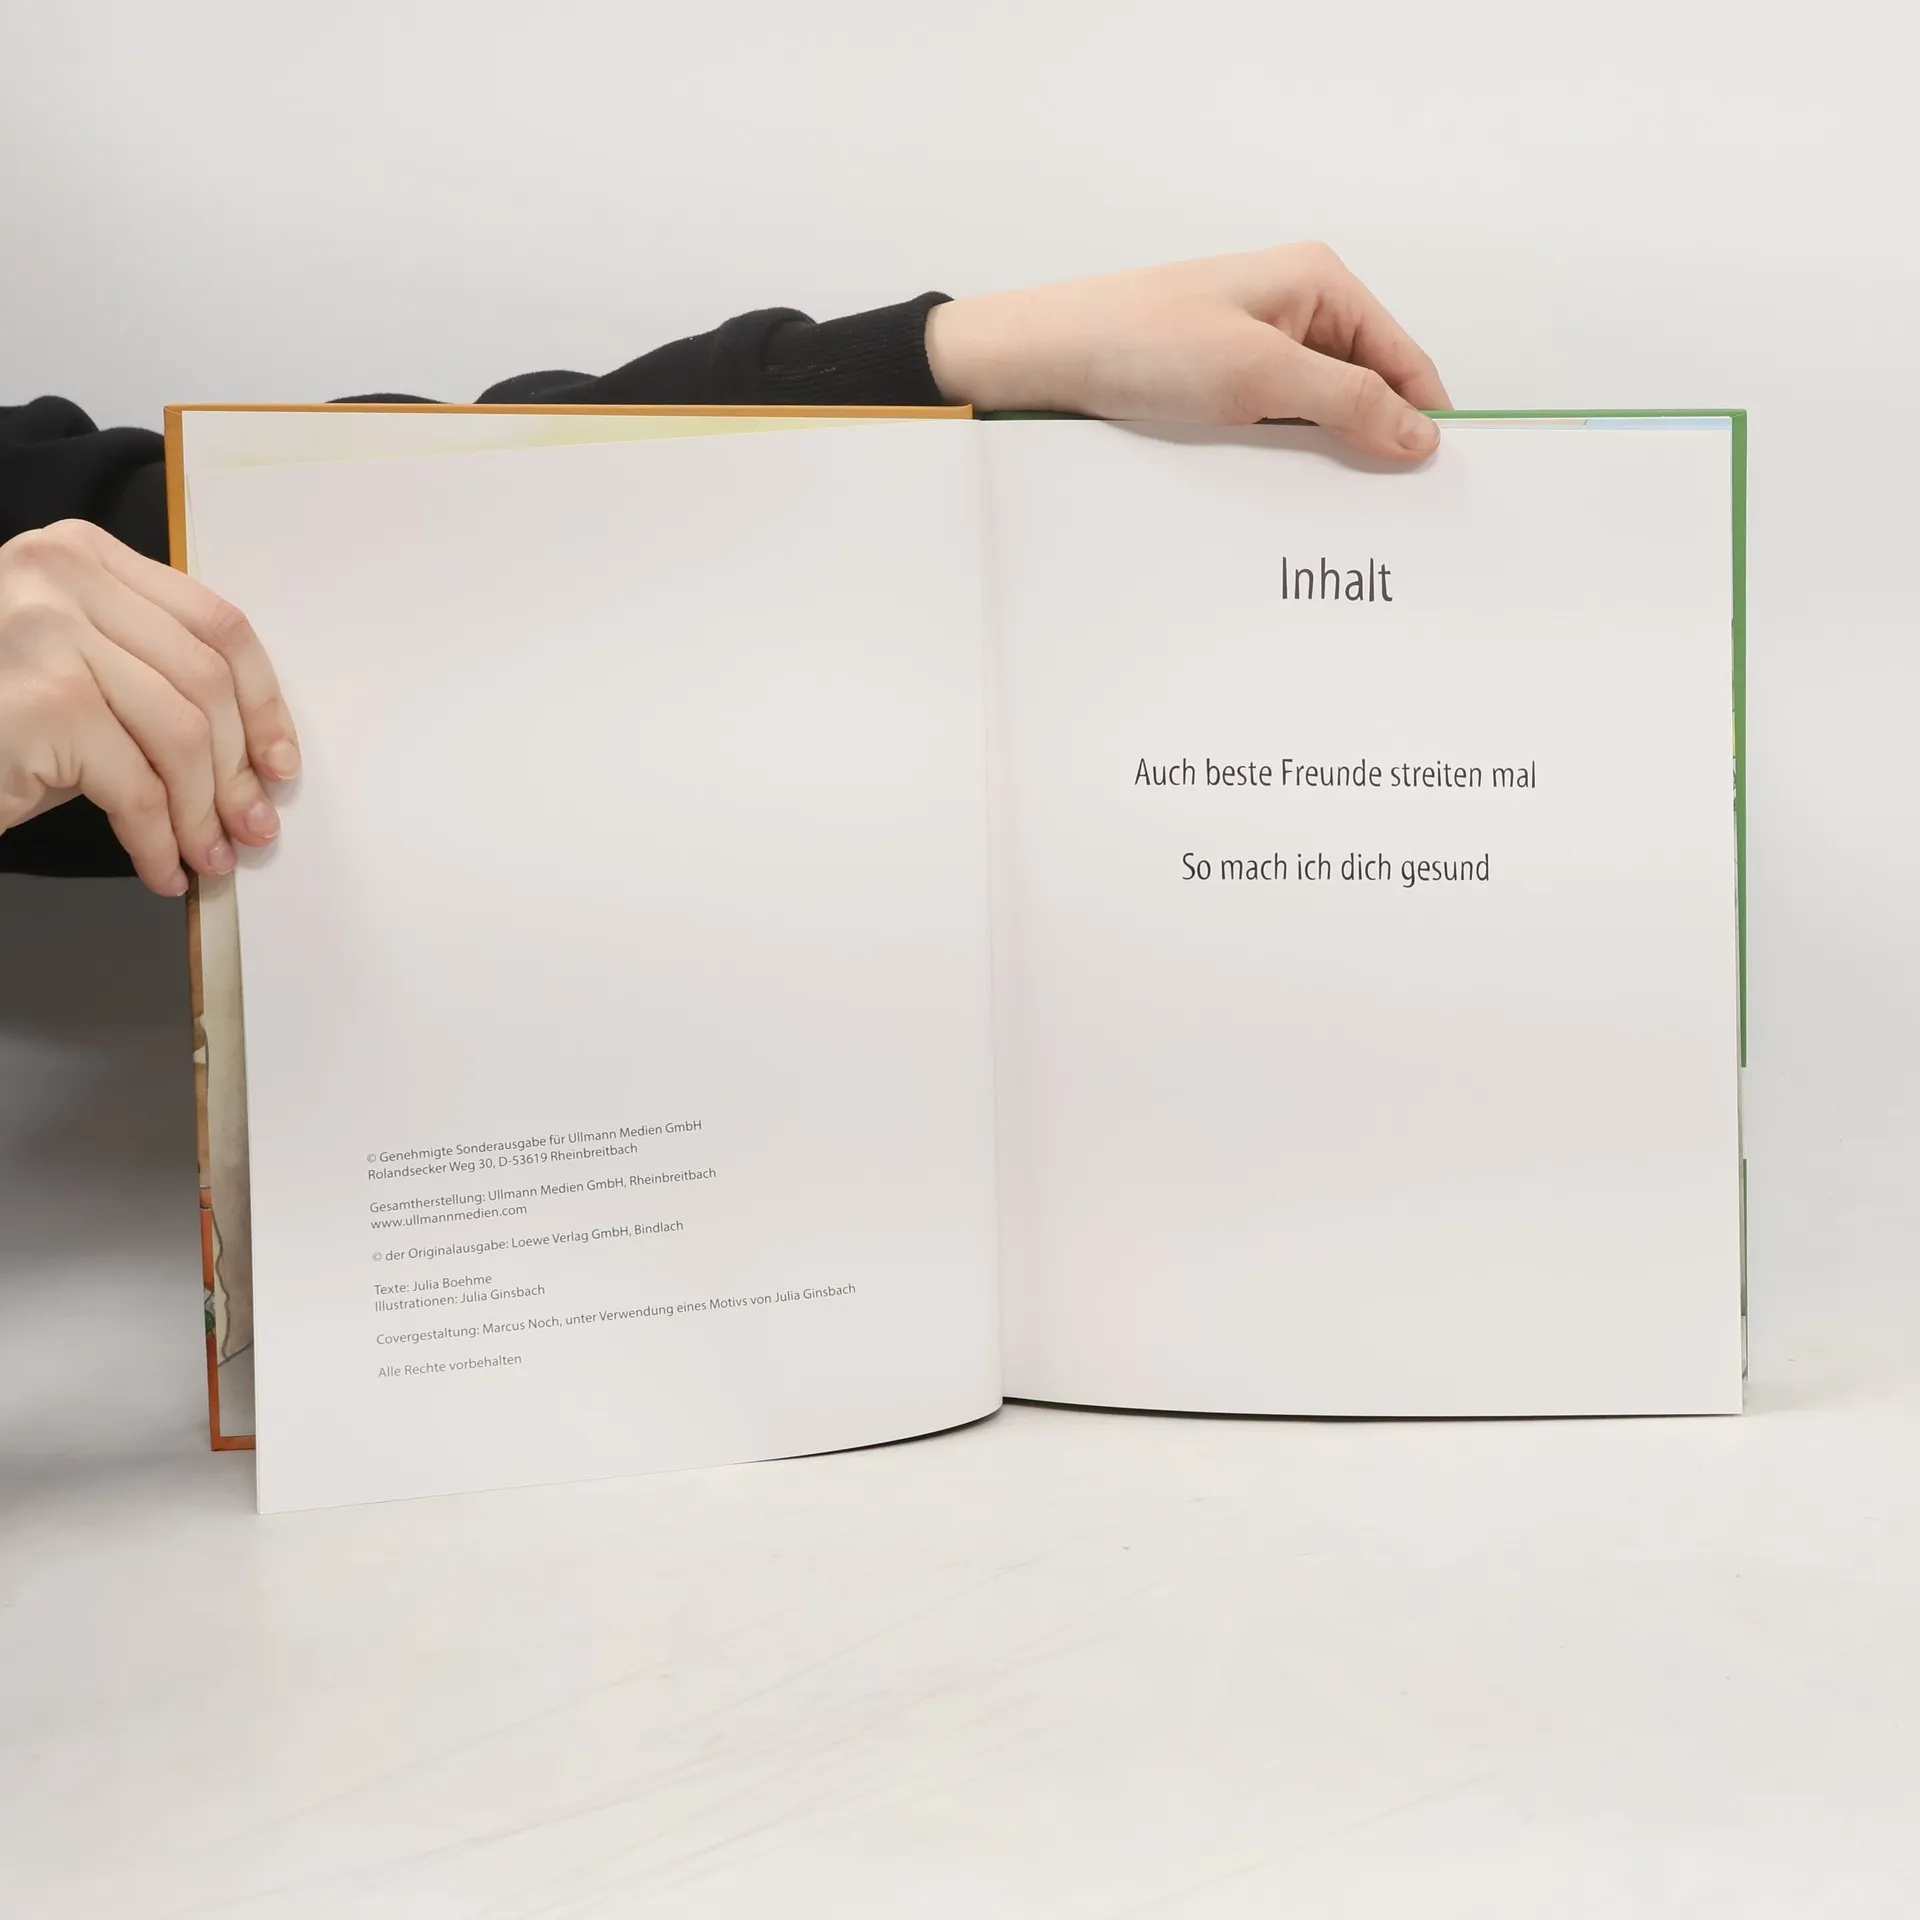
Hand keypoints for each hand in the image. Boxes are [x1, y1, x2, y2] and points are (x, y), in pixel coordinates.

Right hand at [0, 520, 297, 895]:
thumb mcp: (84, 670)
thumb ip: (157, 680)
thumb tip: (257, 760)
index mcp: (86, 556)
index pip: (215, 623)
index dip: (263, 702)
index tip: (280, 761)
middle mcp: (64, 577)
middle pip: (206, 681)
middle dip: (239, 769)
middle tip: (253, 825)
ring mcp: (48, 634)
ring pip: (182, 735)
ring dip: (203, 813)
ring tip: (210, 856)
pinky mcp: (41, 704)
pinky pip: (136, 788)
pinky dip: (159, 840)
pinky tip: (163, 868)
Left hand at [925, 242, 1451, 459]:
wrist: (1047, 357)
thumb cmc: (1142, 341)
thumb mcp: (1261, 375)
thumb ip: (1349, 401)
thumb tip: (1419, 433)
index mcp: (1319, 283)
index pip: (1403, 357)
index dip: (1424, 417)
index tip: (1438, 480)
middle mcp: (1296, 307)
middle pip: (1368, 387)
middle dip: (1374, 441)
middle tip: (1383, 508)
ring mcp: (1258, 345)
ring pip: (1320, 412)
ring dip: (1324, 453)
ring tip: (1327, 501)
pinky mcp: (1225, 379)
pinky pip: (1277, 423)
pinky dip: (1284, 454)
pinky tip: (1278, 486)